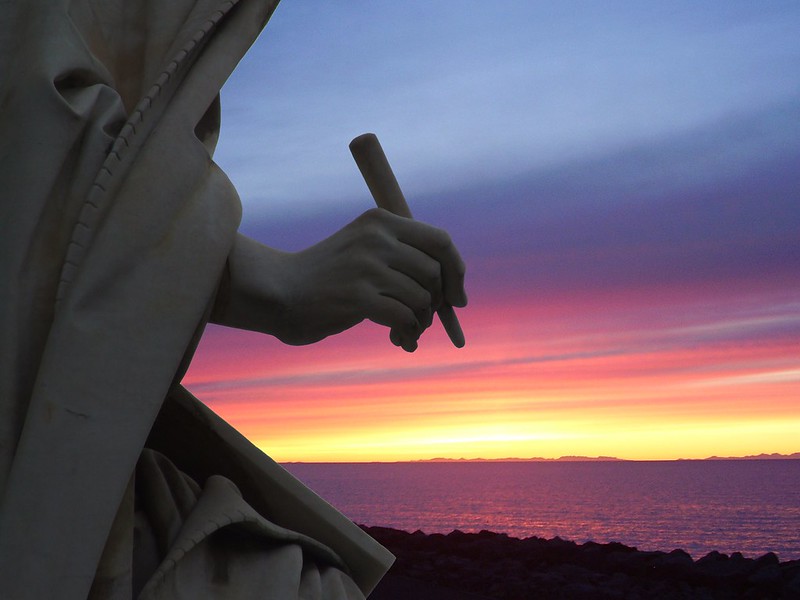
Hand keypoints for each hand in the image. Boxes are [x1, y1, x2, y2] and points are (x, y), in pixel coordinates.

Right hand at [215, 209, 466, 349]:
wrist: (279, 291)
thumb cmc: (327, 277)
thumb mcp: (364, 250)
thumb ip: (401, 256)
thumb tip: (451, 285)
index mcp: (381, 221)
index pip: (440, 240)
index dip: (456, 270)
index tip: (457, 297)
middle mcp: (377, 238)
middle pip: (435, 272)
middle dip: (438, 303)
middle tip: (426, 320)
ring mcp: (367, 266)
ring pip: (422, 297)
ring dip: (422, 321)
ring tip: (409, 331)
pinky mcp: (358, 295)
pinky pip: (405, 317)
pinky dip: (409, 332)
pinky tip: (401, 339)